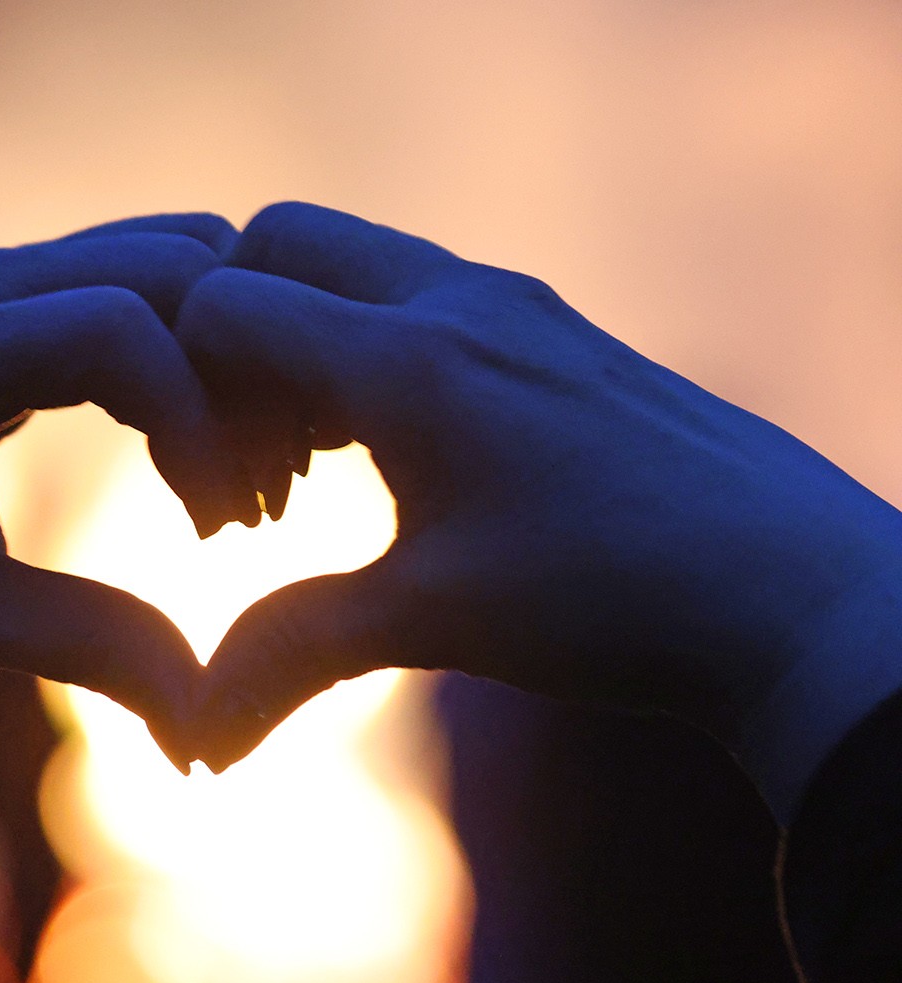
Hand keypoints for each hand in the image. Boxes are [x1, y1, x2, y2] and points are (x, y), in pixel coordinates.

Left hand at [0, 214, 260, 764]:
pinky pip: (120, 281)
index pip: (121, 326)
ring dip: (222, 353)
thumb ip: (80, 645)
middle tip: (259, 506)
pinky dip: (181, 348)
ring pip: (156, 256)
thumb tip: (205, 717)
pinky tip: (196, 448)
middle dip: (238, 376)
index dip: (202, 420)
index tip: (223, 526)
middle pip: (165, 264)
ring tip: (237, 480)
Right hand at [182, 202, 901, 817]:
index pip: (223, 302)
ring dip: (302, 348)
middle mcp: (456, 302)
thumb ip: (287, 656)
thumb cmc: (613, 600)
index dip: (185, 396)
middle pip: (277, 242)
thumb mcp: (431, 623)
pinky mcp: (551, 334)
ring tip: (318, 477)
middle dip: (229, 341)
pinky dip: (369, 355)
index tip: (228, 506)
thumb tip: (194, 740)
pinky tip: (398, 464)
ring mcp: (512, 306)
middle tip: (256, 465)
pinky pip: (417, 298)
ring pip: (352, 265)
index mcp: (409, 358)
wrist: (797, 593)